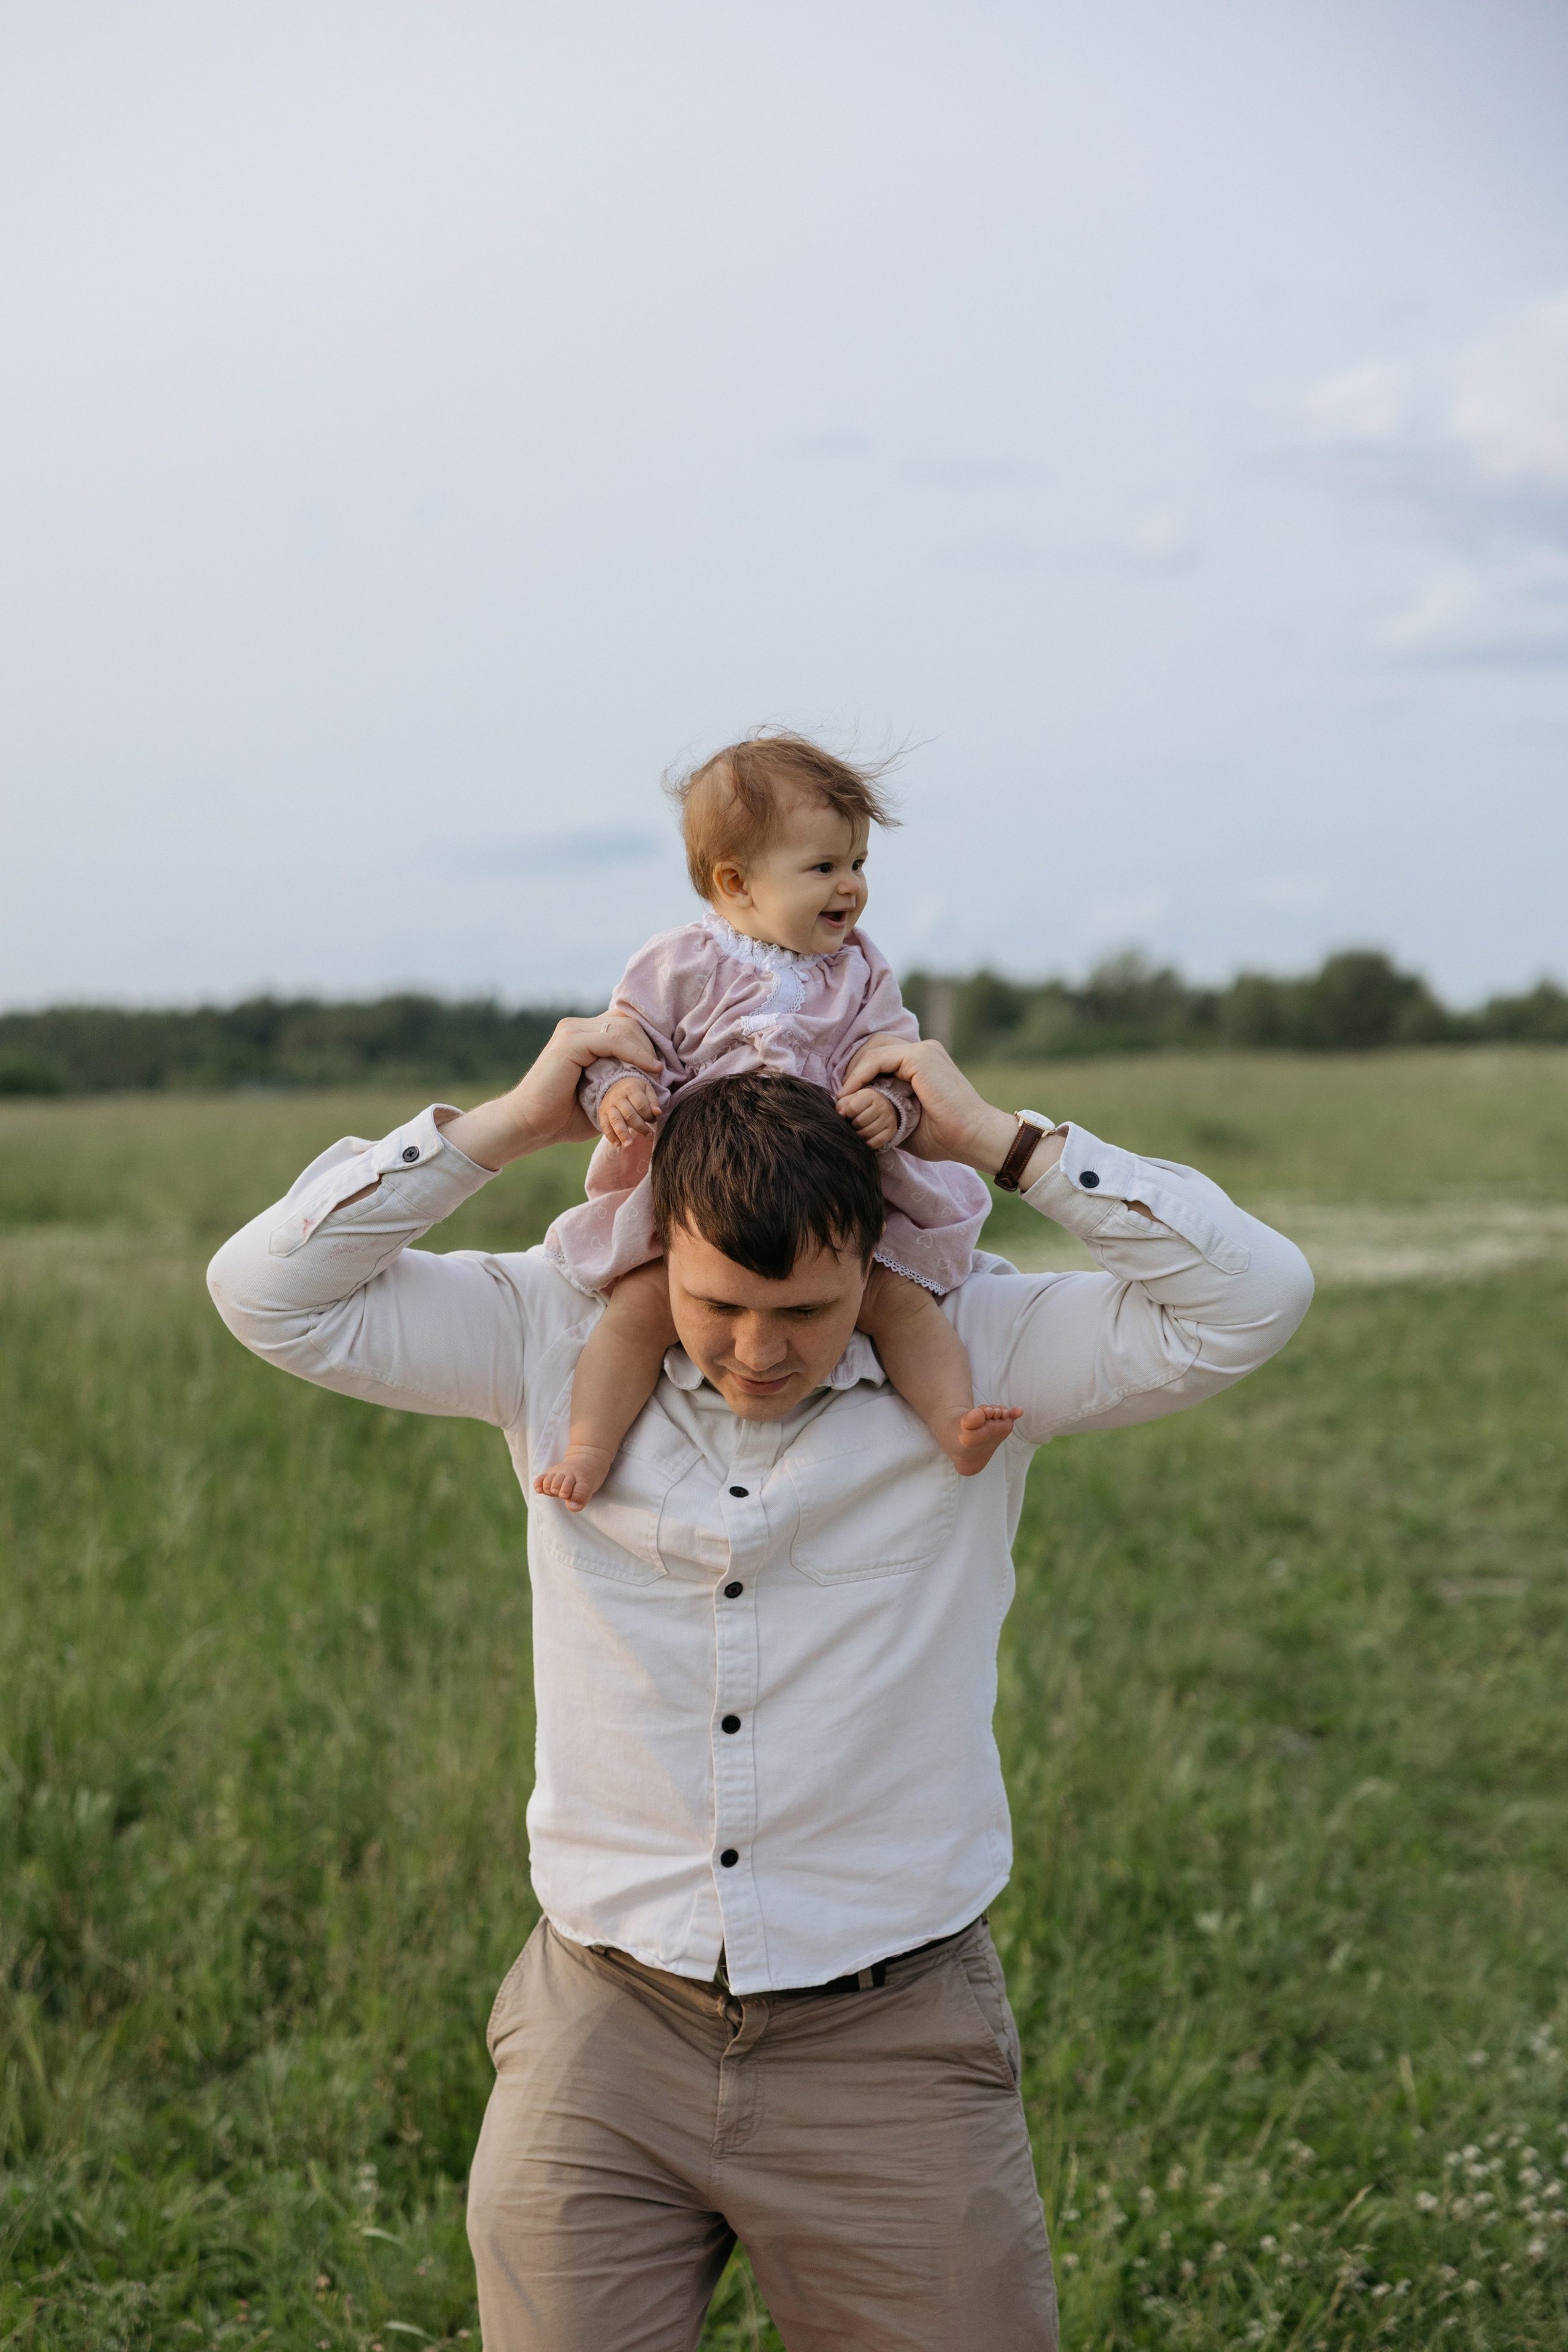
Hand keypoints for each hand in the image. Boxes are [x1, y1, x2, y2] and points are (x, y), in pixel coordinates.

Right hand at [439, 1014, 660, 1169]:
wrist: (531, 1126)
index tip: (665, 1066)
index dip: (648, 1041)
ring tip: (657, 1073)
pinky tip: (649, 1069)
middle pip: (627, 1021)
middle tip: (663, 1071)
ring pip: (623, 1027)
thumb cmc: (565, 1117)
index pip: (625, 1024)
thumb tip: (658, 1082)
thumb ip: (623, 1080)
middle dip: (650, 1044)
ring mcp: (571, 1032)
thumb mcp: (603, 1096)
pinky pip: (612, 1039)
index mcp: (583, 1035)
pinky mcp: (570, 1043)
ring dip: (645, 1049)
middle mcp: (577, 1027)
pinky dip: (635, 1053)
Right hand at [599, 1072, 660, 1147]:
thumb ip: (653, 1101)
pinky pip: (605, 1126)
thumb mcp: (647, 1089)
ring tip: (629, 1145)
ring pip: (616, 1121)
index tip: (653, 1120)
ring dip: (623, 1134)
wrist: (616, 1085)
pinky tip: (617, 1144)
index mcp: (631, 1089)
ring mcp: (609, 1106)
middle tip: (649, 1134)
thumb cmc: (635, 1090)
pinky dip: (610, 1136)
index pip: (641, 1105)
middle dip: (640, 1127)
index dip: (648, 1116)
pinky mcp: (602, 1114)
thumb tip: (658, 1113)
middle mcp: (618, 1097)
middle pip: (629, 1115)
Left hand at [837, 1086, 899, 1151]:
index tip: (849, 1114)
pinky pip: (875, 1143)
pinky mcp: (891, 1131)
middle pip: (859, 1123)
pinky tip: (864, 1138)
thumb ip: (843, 1103)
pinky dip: (866, 1143)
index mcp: (871, 1095)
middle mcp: (882, 1105)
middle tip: (854, 1123)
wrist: (884, 1108)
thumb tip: (840, 1114)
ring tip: (858, 1130)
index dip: (847, 1114)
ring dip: (858, 1135)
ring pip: (866, 1134)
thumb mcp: (852, 1098)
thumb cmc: (863, 1104)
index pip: (852, 1109)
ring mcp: (888, 1119)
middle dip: (852, 1125)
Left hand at [838, 1033, 1063, 1182]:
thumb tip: (859, 1113)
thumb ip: (888, 1110)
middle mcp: (925, 1052)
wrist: (972, 1137)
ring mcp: (924, 1051)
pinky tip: (851, 1094)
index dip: (861, 1078)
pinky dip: (861, 1075)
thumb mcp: (908, 1121)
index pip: (884, 1061)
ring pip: (875, 1055)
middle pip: (877, 1053)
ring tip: (843, 1100)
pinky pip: (878, 1059)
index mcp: (925, 1064)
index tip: (847, 1102)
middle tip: (841, 1100)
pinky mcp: (920, 1057)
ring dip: (854, 1077)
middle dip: (855, 1075)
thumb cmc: (946, 1137)